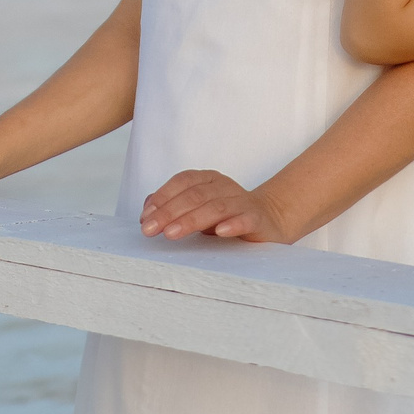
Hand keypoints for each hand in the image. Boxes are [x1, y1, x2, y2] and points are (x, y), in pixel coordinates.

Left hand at [138, 169, 298, 242]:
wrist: (269, 220)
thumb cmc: (227, 215)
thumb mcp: (198, 209)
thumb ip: (173, 206)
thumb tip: (147, 209)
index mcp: (208, 179)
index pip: (182, 182)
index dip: (162, 198)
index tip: (144, 218)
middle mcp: (224, 186)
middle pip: (194, 195)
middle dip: (169, 212)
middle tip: (150, 230)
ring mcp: (241, 201)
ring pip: (216, 207)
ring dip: (191, 220)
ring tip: (171, 234)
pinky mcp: (257, 218)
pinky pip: (245, 218)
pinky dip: (232, 224)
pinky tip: (220, 232)